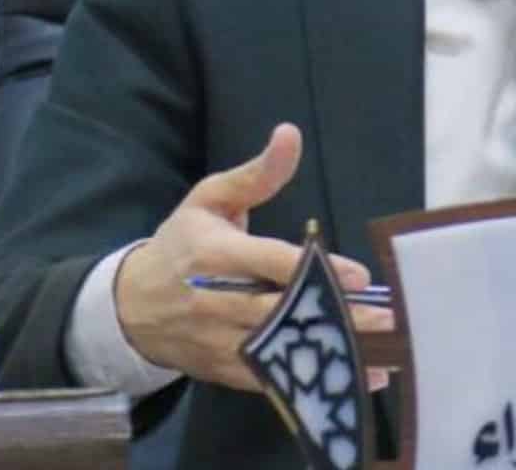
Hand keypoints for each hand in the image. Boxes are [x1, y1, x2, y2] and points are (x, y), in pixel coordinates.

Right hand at [113, 123, 393, 390]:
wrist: (128, 306)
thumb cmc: (180, 244)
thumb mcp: (209, 200)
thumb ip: (256, 174)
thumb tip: (290, 134)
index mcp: (215, 255)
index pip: (270, 264)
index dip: (315, 271)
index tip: (358, 277)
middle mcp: (216, 302)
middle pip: (282, 313)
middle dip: (335, 316)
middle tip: (387, 318)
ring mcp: (219, 341)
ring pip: (280, 350)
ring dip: (330, 352)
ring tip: (383, 353)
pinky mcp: (224, 369)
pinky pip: (271, 379)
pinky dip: (312, 382)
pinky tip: (356, 378)